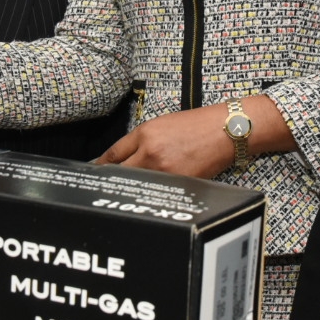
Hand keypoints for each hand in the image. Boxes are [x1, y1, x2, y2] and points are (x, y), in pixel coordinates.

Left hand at [95, 107, 236, 179]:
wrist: (224, 131)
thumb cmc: (194, 125)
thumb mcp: (160, 125)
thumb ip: (139, 141)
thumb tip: (119, 158)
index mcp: (145, 135)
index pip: (113, 155)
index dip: (101, 166)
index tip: (95, 172)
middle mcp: (152, 154)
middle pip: (121, 173)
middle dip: (115, 179)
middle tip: (108, 185)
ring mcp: (165, 171)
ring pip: (139, 185)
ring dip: (134, 187)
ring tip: (129, 191)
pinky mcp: (179, 184)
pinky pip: (159, 191)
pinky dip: (153, 193)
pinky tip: (152, 194)